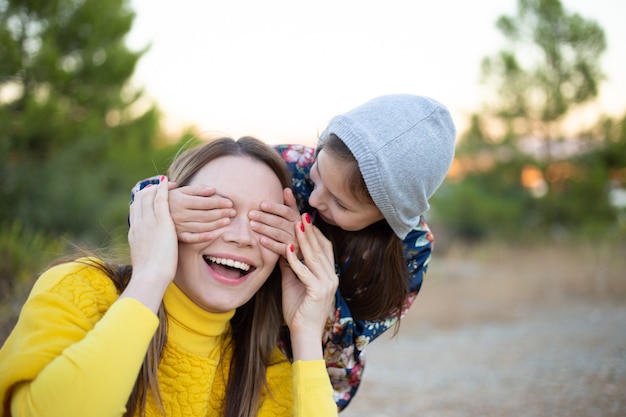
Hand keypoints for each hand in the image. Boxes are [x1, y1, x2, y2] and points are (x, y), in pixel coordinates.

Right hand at [125, 176, 177, 312]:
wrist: (150, 276)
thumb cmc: (149, 272)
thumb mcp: (143, 256)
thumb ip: (145, 247)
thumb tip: (147, 248)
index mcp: (134, 230)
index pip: (135, 207)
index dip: (142, 198)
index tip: (150, 194)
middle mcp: (138, 223)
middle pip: (140, 198)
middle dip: (149, 188)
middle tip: (159, 184)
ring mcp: (148, 221)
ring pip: (150, 196)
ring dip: (160, 188)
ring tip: (169, 183)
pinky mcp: (161, 222)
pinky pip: (161, 200)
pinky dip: (165, 189)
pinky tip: (172, 184)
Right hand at [169, 184, 235, 242]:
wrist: (150, 213)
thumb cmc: (169, 199)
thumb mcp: (180, 191)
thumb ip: (196, 190)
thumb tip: (213, 189)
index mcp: (181, 201)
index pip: (204, 202)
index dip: (219, 203)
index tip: (230, 203)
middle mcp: (179, 214)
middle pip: (205, 215)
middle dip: (221, 213)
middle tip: (233, 212)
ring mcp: (178, 226)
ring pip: (201, 226)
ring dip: (216, 224)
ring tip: (227, 221)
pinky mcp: (176, 235)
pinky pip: (191, 238)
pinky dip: (202, 237)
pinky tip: (213, 235)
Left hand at [249, 187, 300, 255]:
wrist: (304, 247)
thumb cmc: (294, 228)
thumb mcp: (294, 215)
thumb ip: (290, 203)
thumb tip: (286, 189)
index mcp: (297, 218)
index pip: (286, 211)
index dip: (274, 208)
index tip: (261, 204)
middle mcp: (297, 229)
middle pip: (280, 222)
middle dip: (264, 217)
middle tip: (251, 214)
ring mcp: (294, 241)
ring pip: (278, 234)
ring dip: (264, 229)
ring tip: (252, 225)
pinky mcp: (291, 253)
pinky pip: (279, 248)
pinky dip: (270, 244)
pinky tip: (260, 239)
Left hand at [281, 214, 337, 360]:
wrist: (304, 334)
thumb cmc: (298, 310)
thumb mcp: (293, 281)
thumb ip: (291, 264)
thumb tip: (282, 246)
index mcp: (328, 271)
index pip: (322, 243)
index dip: (312, 227)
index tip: (300, 211)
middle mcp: (331, 274)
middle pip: (319, 245)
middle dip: (306, 227)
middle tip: (297, 211)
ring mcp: (327, 283)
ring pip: (314, 255)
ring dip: (302, 238)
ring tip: (294, 223)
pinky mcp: (319, 292)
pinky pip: (305, 271)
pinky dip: (295, 259)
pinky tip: (286, 248)